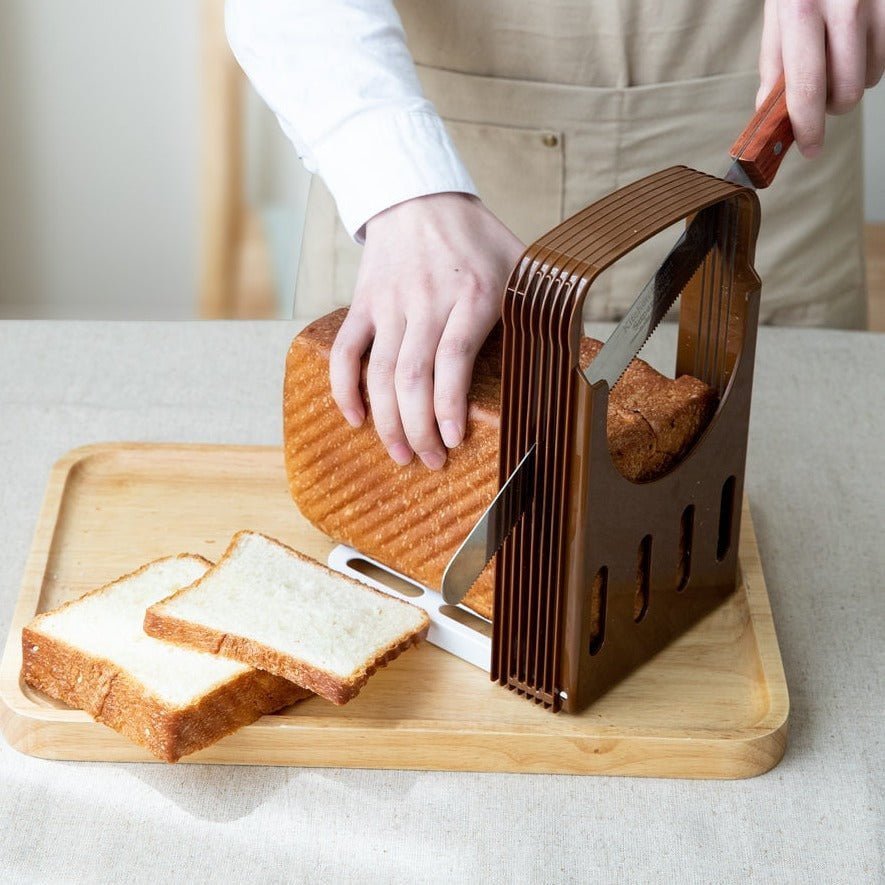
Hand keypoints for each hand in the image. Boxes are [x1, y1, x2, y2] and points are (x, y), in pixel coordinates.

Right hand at [329, 193, 523, 469]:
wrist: (418, 197)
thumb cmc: (476, 239)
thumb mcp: (520, 263)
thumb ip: (541, 306)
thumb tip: (576, 356)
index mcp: (470, 295)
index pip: (453, 357)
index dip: (448, 404)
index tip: (453, 439)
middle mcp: (426, 302)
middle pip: (413, 376)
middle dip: (418, 428)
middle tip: (430, 461)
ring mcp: (389, 305)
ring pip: (379, 373)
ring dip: (387, 422)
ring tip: (401, 455)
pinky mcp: (363, 305)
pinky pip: (346, 352)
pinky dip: (344, 389)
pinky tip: (356, 419)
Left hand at [759, 0, 884, 156]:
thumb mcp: (779, 8)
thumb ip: (773, 61)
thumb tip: (767, 112)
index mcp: (800, 9)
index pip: (805, 87)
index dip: (807, 127)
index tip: (809, 149)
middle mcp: (843, 3)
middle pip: (845, 91)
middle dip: (833, 106)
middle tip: (824, 95)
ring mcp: (878, 0)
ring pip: (871, 77)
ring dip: (855, 78)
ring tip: (843, 52)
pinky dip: (875, 57)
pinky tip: (863, 37)